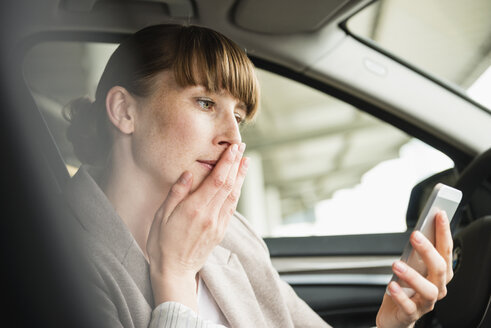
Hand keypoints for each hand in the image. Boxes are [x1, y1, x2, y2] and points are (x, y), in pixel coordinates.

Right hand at [146, 143, 248, 309]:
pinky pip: (231, 208)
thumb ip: (176, 193)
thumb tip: (188, 173)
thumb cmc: (162, 243)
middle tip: (242, 147)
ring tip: (246, 161)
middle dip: (236, 164)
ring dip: (241, 177)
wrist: (174, 271)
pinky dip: (236, 192)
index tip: (233, 148)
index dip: (227, 162)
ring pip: (234, 196)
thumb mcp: (161, 216)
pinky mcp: (220, 231)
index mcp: (195, 209)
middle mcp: (210, 216)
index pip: (217, 180)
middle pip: (229, 185)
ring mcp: (218, 224)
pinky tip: (238, 184)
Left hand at [376, 211, 453, 327]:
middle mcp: (436, 288)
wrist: (395, 316)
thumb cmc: (405, 288)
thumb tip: (417, 232)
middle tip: (415, 235)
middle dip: (428, 250)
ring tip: (396, 264)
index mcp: (439, 274)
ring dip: (412, 275)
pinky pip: (408, 307)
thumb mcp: (410, 268)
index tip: (439, 215)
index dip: (444, 233)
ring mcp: (425, 302)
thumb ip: (415, 253)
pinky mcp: (411, 314)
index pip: (446, 251)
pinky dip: (400, 296)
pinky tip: (391, 286)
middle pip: (440, 269)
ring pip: (427, 290)